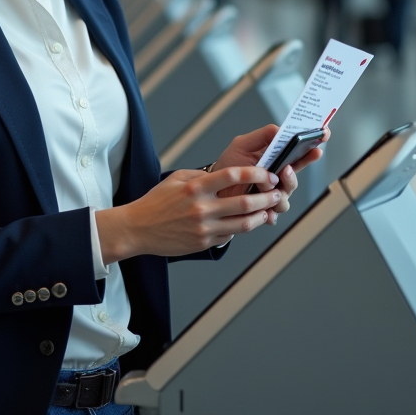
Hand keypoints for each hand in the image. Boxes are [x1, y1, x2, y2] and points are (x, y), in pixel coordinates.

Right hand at [95, 166, 280, 263]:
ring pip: (243, 223)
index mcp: (196, 187)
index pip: (233, 175)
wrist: (137, 229)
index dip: (256, 173)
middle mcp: (202, 208)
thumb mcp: (176, 179)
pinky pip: (230, 236)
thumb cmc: (156, 202)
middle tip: (278, 192)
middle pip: (245, 202)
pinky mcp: (203, 243)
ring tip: (269, 210)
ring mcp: (204, 228)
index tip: (268, 173)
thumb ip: (201, 175)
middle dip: (267, 197)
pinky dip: (241, 229)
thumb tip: (224, 175)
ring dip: (261, 216)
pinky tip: (247, 222)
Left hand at [212, 124, 327, 222]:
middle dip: (294, 175)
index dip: (313, 144)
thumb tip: (282, 130)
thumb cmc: (228, 166)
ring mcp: (272, 195)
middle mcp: (278, 177)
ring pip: (286, 197)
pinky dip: (271, 212)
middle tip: (286, 170)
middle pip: (296, 177)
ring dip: (279, 194)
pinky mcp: (264, 210)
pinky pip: (274, 213)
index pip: (300, 152)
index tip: (323, 135)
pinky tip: (265, 210)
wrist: (213, 189)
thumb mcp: (243, 144)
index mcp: (277, 159)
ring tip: (266, 189)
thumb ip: (263, 135)